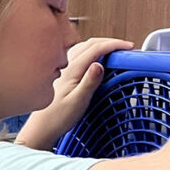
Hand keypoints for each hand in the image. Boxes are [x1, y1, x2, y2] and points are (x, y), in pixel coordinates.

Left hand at [15, 37, 133, 149]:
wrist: (40, 128)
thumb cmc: (57, 118)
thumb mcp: (78, 102)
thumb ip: (89, 82)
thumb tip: (99, 64)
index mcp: (71, 70)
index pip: (95, 48)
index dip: (114, 45)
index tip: (129, 47)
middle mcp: (65, 65)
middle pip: (90, 44)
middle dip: (110, 42)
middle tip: (125, 47)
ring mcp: (62, 68)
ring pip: (83, 47)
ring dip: (100, 45)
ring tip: (114, 51)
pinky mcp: (61, 73)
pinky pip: (78, 54)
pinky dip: (91, 51)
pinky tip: (95, 58)